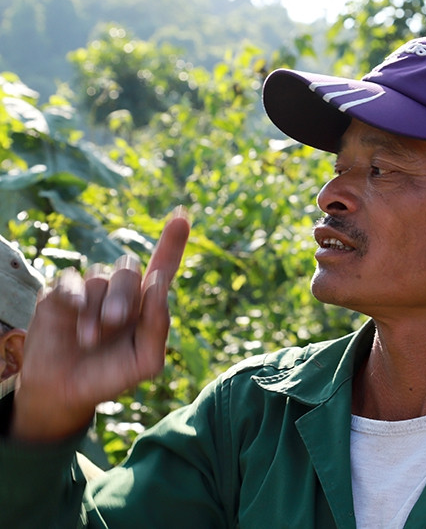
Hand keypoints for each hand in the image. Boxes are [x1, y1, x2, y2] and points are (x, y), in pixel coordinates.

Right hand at [10, 209, 189, 441]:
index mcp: (147, 304)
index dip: (172, 242)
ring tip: (90, 340)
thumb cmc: (112, 375)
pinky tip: (76, 317)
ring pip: (100, 276)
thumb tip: (159, 282)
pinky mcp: (61, 294)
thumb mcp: (146, 361)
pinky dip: (76, 298)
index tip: (183, 216)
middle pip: (130, 270)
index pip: (162, 266)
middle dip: (124, 296)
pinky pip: (72, 281)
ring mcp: (91, 290)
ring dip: (97, 308)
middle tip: (114, 322)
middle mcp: (121, 291)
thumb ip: (159, 326)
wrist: (66, 392)